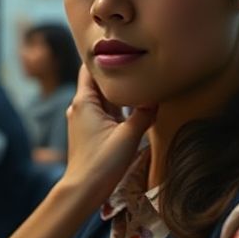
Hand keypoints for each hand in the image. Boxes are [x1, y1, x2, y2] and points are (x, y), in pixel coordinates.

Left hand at [60, 65, 156, 208]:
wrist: (83, 191)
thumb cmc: (102, 162)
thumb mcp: (128, 136)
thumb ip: (144, 113)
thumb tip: (157, 97)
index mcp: (84, 101)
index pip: (90, 68)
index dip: (103, 56)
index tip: (122, 46)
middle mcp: (81, 107)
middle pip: (99, 82)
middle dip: (117, 73)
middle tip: (138, 60)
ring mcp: (85, 120)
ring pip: (104, 97)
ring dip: (120, 90)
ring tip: (140, 80)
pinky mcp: (92, 131)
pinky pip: (107, 110)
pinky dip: (119, 105)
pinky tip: (136, 106)